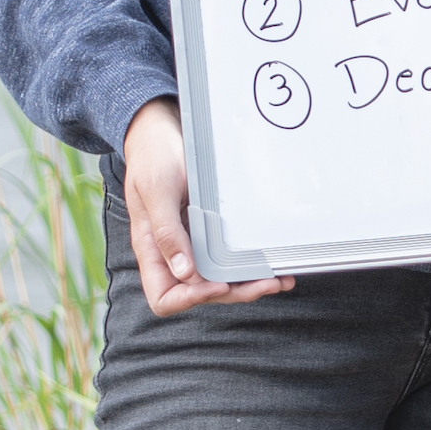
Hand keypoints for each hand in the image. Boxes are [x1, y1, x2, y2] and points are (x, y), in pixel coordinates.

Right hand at [122, 98, 294, 317]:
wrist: (162, 130)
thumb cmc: (153, 157)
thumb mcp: (156, 190)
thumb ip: (166, 232)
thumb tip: (184, 273)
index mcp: (152, 249)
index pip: (164, 297)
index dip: (190, 299)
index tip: (217, 285)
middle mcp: (173, 253)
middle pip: (201, 292)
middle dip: (234, 293)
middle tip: (265, 283)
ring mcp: (193, 244)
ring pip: (220, 280)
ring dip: (248, 285)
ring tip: (278, 280)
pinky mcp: (210, 232)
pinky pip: (228, 259)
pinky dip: (249, 266)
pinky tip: (271, 264)